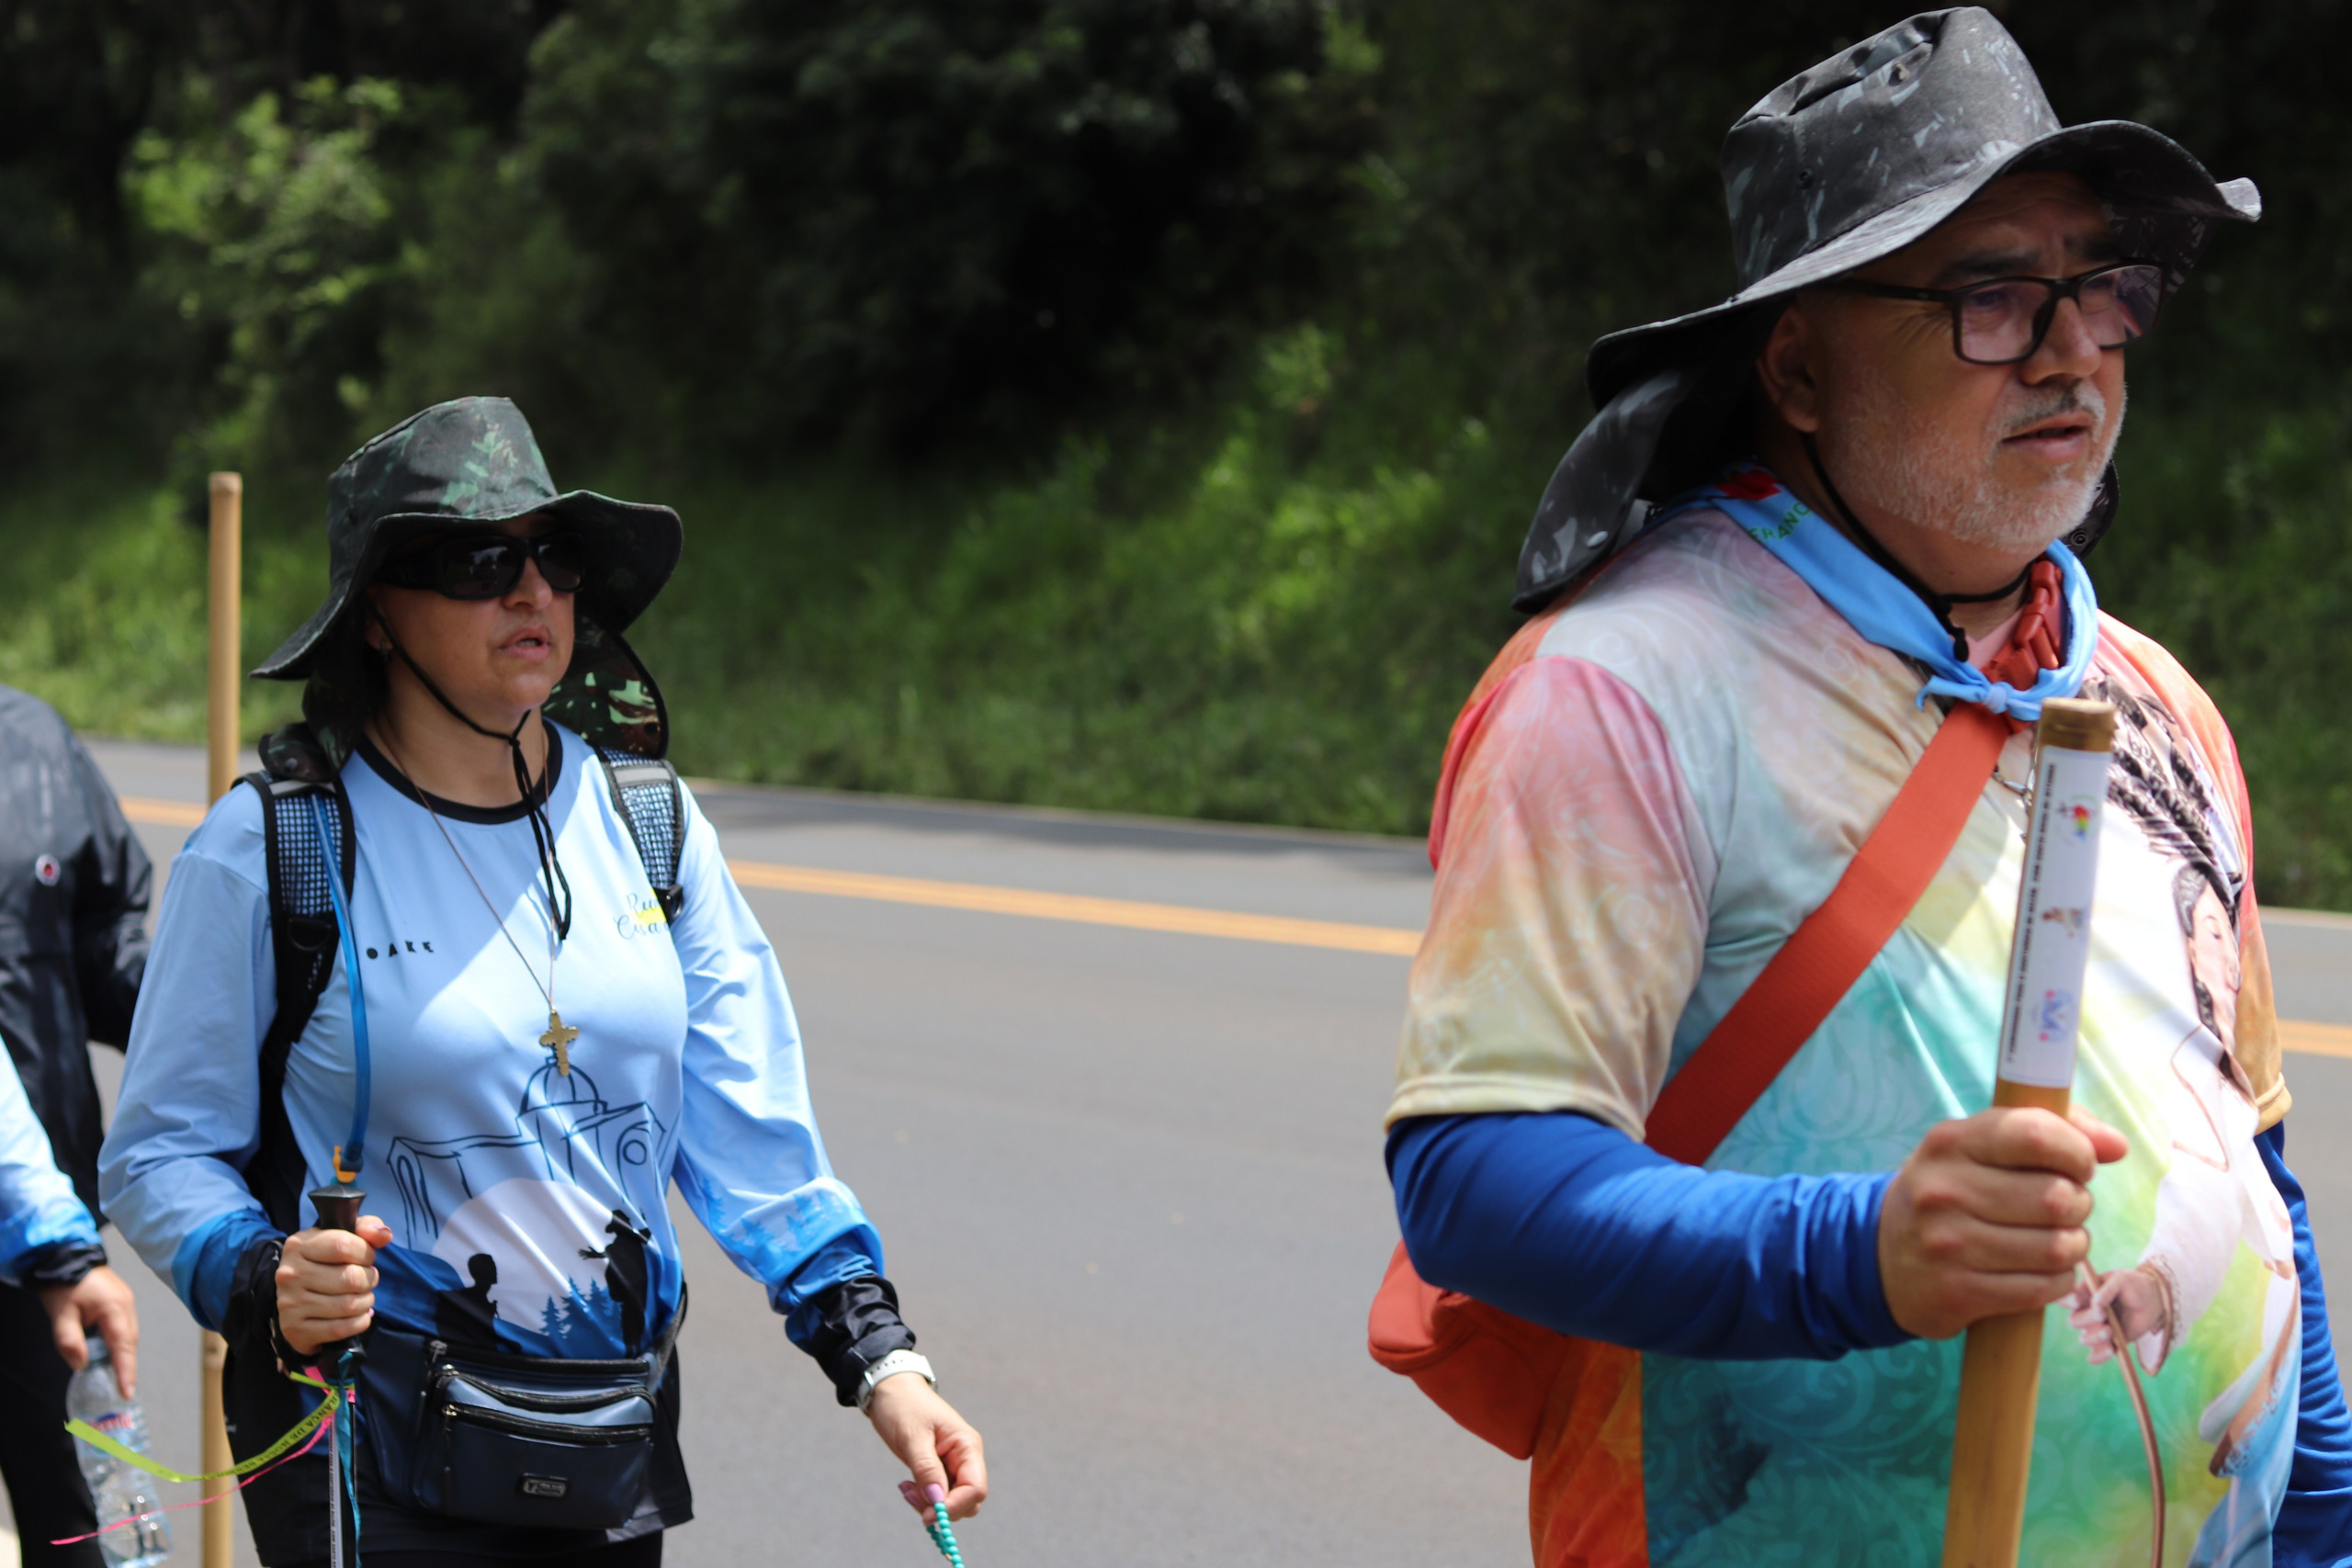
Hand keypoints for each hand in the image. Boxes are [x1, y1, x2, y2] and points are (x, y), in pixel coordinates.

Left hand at [40, 1266, 139, 1395]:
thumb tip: (80, 1365)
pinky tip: (106, 1350)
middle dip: (125, 1365)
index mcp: (114, 1309)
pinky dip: (117, 1343)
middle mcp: (127, 1307)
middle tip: (119, 1388)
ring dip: (120, 1354)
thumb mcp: (60, 1314)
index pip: (123, 1347)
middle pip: (129, 1343)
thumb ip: (69, 1341)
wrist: (67, 1256)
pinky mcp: (122, 1301)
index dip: (126, 1371)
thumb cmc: (64, 1285)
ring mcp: (127, 1303)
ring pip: (128, 1336)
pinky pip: (124, 1328)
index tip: (127, 1393)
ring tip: (112, 1372)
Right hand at [275, 1215, 394, 1357]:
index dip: (366, 1253)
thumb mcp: (341, 1237)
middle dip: (369, 1279)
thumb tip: (384, 1234)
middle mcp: (289, 1274)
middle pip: (351, 1278)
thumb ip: (366, 1228)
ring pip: (349, 1305)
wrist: (297, 1300)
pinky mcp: (295, 1330)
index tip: (366, 1258)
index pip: (344, 1246)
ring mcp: (290, 1304)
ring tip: (362, 1296)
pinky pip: (342, 1328)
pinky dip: (359, 1322)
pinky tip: (357, 1315)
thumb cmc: (326, 1264)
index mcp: (298, 1246)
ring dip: (366, 1301)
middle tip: (367, 1280)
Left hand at [868, 1374, 987, 1521]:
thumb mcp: (913, 1437)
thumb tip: (938, 1502)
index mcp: (967, 1446)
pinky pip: (938, 1494)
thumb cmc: (903, 1406)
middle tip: (911, 1496)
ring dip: (930, 1503)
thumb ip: (927, 1470)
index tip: (928, 1515)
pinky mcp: (938, 1469)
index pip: (975, 1488)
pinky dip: (923, 1497)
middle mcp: (964, 1457)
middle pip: (967, 1500)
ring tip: (906, 1488)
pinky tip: (906, 1485)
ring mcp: (952, 1464)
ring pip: (952, 1500)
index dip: (955, 1506)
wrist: (891, 1390)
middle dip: (941, 1507)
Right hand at [1878, 1105, 2128, 1339]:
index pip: (2035, 1134)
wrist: (1880, 1256)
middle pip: (2057, 1197)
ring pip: (2057, 1248)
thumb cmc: (1950, 1192)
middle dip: (2079, 1204)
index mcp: (1950, 1143)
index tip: (2079, 1164)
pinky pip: (2043, 1288)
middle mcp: (1944, 1190)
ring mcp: (1949, 1244)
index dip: (2077, 1150)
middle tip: (2065, 1207)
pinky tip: (2040, 1270)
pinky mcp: (1958, 1291)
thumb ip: (2050, 1129)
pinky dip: (2057, 1280)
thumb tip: (2117, 1145)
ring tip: (2055, 1240)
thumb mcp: (1979, 1147)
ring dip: (2072, 1246)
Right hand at [2067, 1265, 2169, 1370]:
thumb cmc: (2133, 1285)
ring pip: (2085, 1339)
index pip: (2065, 1298)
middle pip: (2075, 1321)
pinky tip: (2111, 1349)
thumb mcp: (2121, 1280)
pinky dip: (2099, 1356)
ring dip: (2095, 1337)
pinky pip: (2096, 1355)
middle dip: (2087, 1319)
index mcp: (2084, 1294)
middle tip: (2103, 1314)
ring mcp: (2097, 1328)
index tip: (2078, 1300)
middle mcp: (2086, 1312)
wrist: (2153, 1300)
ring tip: (2111, 1331)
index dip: (2066, 1300)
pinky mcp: (2109, 1342)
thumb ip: (2107, 1289)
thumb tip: (2095, 1304)